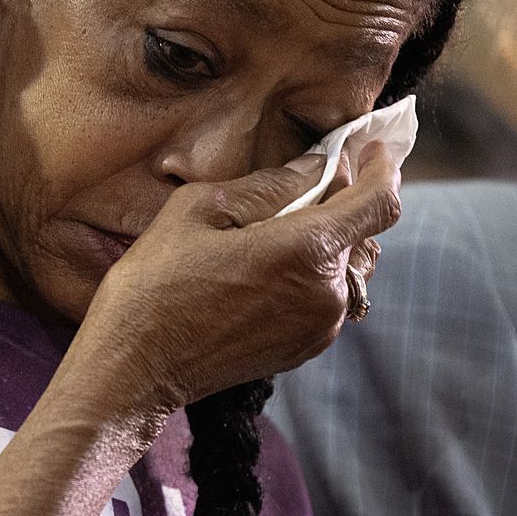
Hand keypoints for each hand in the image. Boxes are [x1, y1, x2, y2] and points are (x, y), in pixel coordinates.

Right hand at [78, 141, 400, 413]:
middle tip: (286, 190)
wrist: (134, 367)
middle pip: (357, 231)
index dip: (381, 168)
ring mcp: (319, 325)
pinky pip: (323, 295)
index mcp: (305, 250)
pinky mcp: (305, 347)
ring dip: (316, 242)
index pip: (377, 202)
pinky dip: (304, 274)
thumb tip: (314, 168)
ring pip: (340, 264)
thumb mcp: (196, 210)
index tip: (372, 148)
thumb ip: (266, 185)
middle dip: (333, 204)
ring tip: (259, 238)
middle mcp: (327, 292)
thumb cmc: (154, 285)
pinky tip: (253, 274)